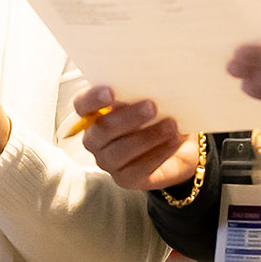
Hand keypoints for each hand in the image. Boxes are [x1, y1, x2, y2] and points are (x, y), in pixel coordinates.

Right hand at [72, 85, 197, 190]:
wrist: (177, 143)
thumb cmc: (157, 115)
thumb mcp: (150, 98)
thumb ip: (141, 92)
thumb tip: (149, 83)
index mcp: (95, 113)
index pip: (82, 105)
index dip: (92, 99)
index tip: (111, 92)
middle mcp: (96, 138)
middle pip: (102, 130)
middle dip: (128, 118)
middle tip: (152, 106)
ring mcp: (108, 161)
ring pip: (119, 152)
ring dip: (146, 137)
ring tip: (170, 125)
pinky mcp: (125, 179)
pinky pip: (138, 169)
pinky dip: (157, 154)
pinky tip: (172, 142)